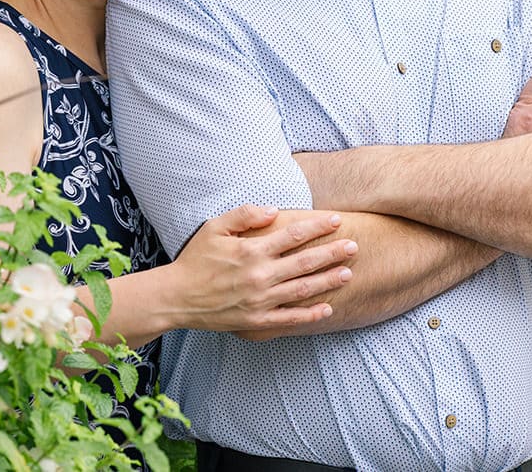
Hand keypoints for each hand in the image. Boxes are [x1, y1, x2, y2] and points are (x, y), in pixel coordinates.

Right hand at [169, 204, 354, 333]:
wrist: (177, 297)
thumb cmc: (195, 259)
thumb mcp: (214, 227)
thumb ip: (244, 215)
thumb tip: (274, 211)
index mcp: (251, 251)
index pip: (293, 235)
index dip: (317, 227)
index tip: (337, 220)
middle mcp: (260, 276)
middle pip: (305, 262)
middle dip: (332, 253)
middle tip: (354, 246)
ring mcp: (260, 301)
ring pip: (303, 289)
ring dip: (328, 281)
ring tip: (348, 273)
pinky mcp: (257, 321)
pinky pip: (290, 319)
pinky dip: (310, 315)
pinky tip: (328, 309)